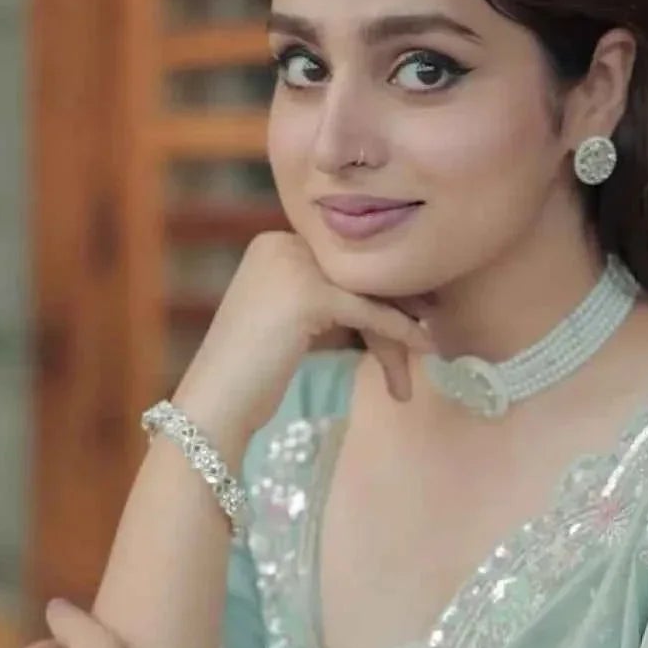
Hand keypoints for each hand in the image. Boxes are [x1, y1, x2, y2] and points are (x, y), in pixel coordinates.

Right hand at [172, 231, 433, 458]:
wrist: (215, 404)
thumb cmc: (250, 376)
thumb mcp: (287, 321)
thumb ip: (321, 297)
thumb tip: (380, 295)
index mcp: (273, 243)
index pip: (341, 262)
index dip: (381, 287)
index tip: (418, 307)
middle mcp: (280, 243)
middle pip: (356, 274)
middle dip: (397, 303)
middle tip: (432, 323)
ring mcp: (293, 266)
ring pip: (365, 293)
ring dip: (399, 326)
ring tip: (429, 348)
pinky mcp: (309, 295)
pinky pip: (368, 312)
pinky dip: (399, 330)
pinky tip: (424, 346)